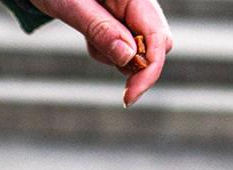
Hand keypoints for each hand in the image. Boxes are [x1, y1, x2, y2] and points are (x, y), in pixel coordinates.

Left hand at [31, 0, 172, 106]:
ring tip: (88, 35)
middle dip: (132, 65)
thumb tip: (129, 57)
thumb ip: (101, 30)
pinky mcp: (124, 25)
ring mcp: (134, 16)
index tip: (129, 97)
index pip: (158, 38)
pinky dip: (105, 52)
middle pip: (157, 48)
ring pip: (138, 54)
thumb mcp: (74, 6)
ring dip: (112, 57)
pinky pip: (123, 51)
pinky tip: (91, 34)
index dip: (149, 71)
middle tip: (98, 54)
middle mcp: (141, 5)